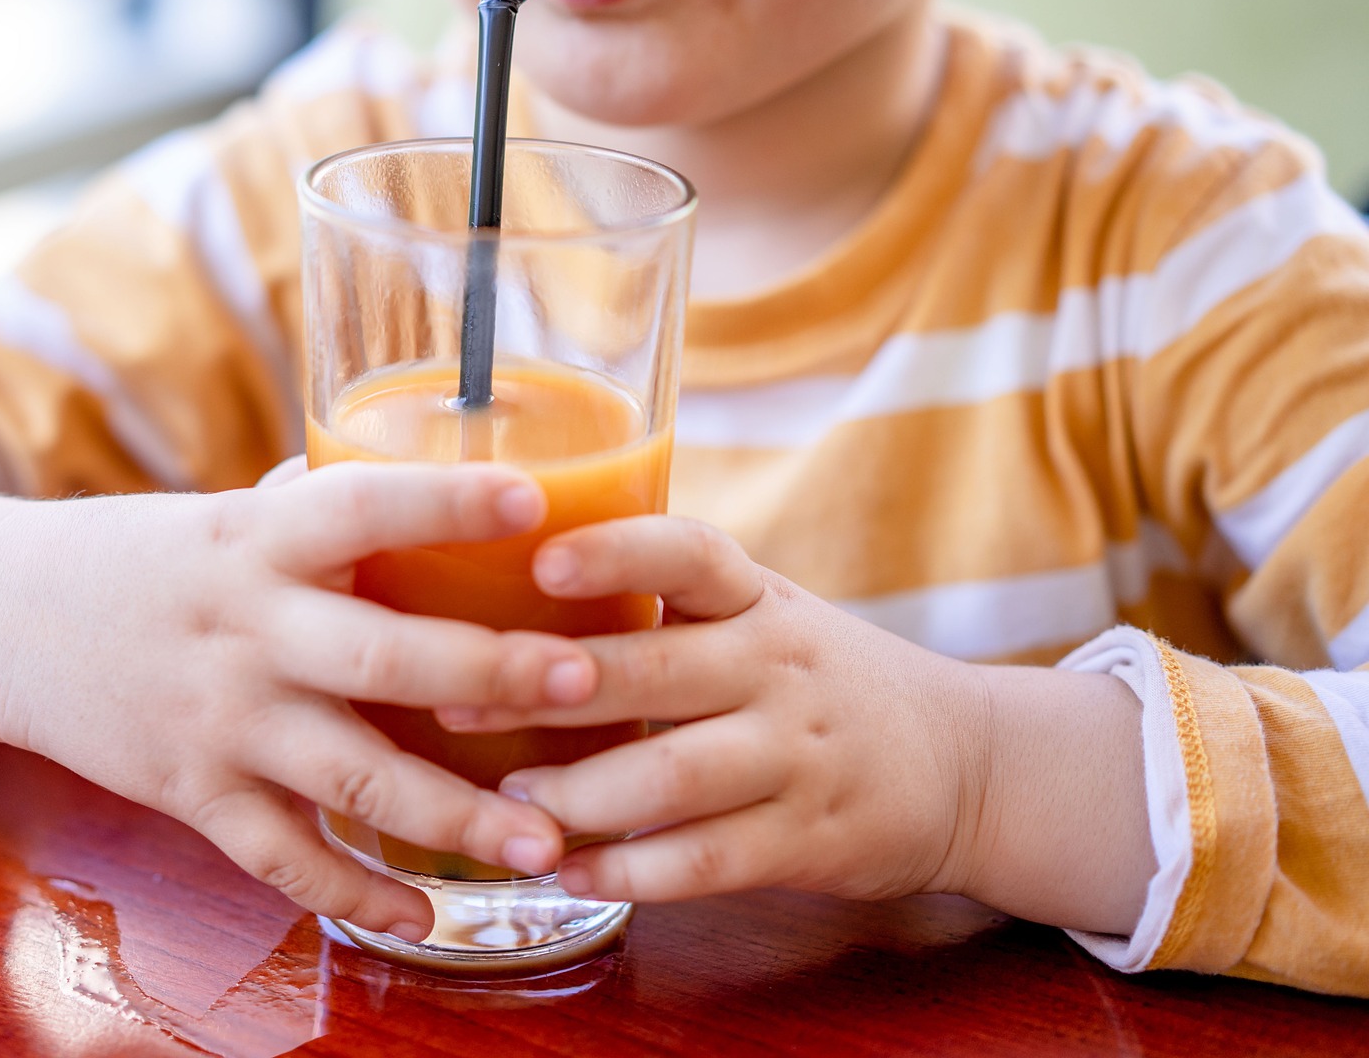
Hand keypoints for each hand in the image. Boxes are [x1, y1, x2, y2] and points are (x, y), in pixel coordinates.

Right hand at [0, 460, 598, 940]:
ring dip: (454, 814)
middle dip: (488, 673)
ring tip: (549, 845)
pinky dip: (356, 892)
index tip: (536, 499)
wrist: (5, 620)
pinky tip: (427, 915)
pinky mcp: (193, 794)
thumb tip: (456, 491)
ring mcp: (218, 720)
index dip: (444, 502)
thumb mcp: (231, 515)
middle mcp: (243, 628)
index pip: (358, 506)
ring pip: (350, 776)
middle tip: (583, 680)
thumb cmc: (149, 556)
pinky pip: (284, 857)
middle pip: (380, 656)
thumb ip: (327, 517)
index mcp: (256, 539)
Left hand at [435, 514, 993, 906]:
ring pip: (673, 775)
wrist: (965, 762)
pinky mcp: (807, 839)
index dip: (616, 552)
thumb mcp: (762, 613)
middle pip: (657, 670)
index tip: (541, 560)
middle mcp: (779, 666)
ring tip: (510, 802)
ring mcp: (796, 755)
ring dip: (579, 792)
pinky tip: (570, 872)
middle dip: (549, 689)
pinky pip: (706, 861)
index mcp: (758, 598)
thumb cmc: (816, 678)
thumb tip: (506, 586)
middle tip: (458, 706)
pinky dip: (631, 871)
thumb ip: (665, 603)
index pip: (690, 554)